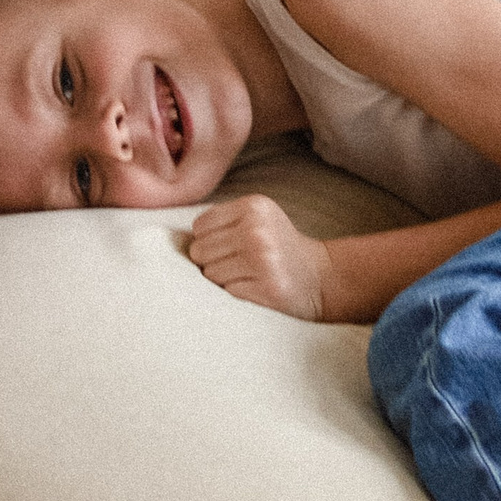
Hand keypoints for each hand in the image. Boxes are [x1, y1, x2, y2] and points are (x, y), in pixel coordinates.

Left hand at [187, 194, 331, 319]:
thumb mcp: (258, 219)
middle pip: (200, 252)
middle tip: (240, 265)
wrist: (321, 278)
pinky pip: (226, 293)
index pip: (199, 227)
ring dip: (225, 280)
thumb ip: (223, 222)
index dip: (209, 242)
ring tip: (249, 276)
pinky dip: (237, 294)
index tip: (231, 247)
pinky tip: (256, 288)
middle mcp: (257, 229)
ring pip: (209, 275)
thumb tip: (179, 243)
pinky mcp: (267, 287)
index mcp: (254, 206)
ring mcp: (263, 259)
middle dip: (214, 262)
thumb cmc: (279, 249)